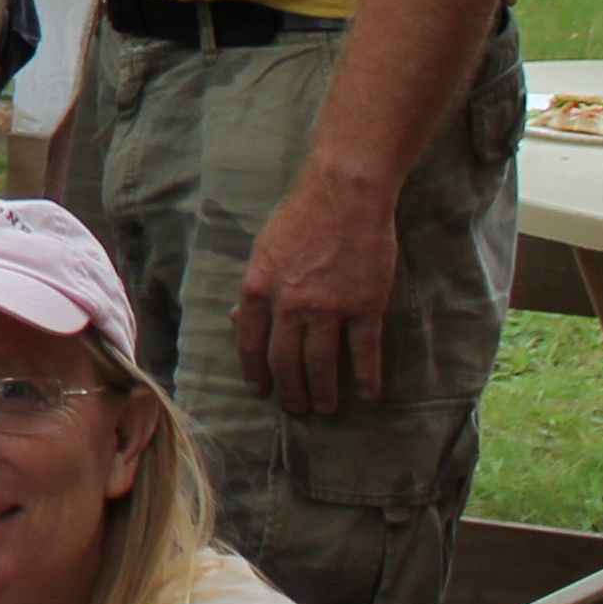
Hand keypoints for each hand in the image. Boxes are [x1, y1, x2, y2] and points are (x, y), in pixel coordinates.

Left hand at [235, 159, 404, 415]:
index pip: (251, 345)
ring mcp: (329, 308)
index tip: (262, 390)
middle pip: (286, 363)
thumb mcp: (262, 250)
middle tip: (297, 409)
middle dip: (290, 392)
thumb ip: (252, 289)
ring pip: (322, 365)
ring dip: (323, 393)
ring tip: (326, 408)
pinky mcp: (365, 306)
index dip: (256, 373)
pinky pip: (364, 352)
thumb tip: (236, 321)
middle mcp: (290, 305)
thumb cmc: (301, 217)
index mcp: (259, 289)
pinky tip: (366, 393)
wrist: (345, 195)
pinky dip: (365, 377)